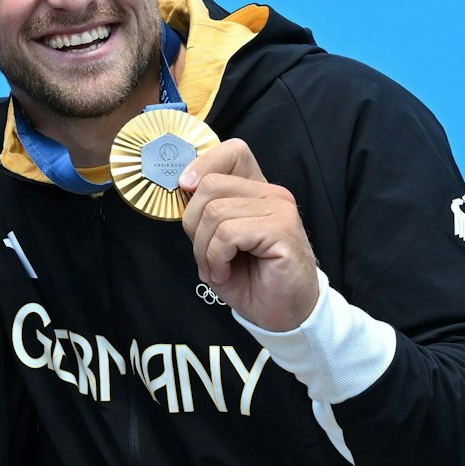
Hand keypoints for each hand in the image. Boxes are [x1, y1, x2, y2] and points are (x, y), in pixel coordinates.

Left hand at [179, 138, 320, 331]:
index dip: (202, 165)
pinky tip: (226, 273)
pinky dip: (216, 259)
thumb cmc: (248, 278)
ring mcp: (280, 209)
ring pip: (214, 212)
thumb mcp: (215, 240)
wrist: (281, 313)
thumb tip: (182, 185)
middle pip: (210, 186)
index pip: (232, 152)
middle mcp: (271, 194)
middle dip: (193, 225)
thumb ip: (203, 212)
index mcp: (256, 191)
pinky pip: (227, 234)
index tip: (184, 189)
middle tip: (206, 255)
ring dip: (204, 249)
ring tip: (218, 268)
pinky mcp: (282, 230)